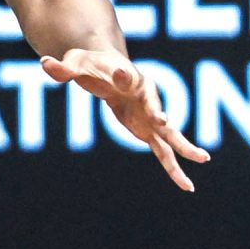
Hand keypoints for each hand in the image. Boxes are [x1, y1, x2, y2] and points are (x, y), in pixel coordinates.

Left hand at [42, 48, 210, 191]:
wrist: (110, 66)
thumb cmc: (92, 63)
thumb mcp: (76, 63)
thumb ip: (63, 68)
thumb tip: (46, 64)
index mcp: (125, 75)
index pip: (123, 74)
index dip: (121, 75)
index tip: (120, 72)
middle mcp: (145, 94)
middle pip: (154, 104)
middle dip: (157, 112)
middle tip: (162, 120)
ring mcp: (151, 114)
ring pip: (169, 133)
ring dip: (184, 146)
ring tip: (204, 158)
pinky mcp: (149, 129)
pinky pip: (164, 151)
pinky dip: (175, 167)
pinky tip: (187, 185)